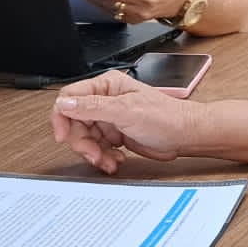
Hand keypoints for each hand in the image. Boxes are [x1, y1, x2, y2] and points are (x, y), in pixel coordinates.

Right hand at [51, 69, 196, 171]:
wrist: (185, 136)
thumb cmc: (166, 117)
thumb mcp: (126, 111)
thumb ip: (93, 107)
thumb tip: (65, 104)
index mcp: (106, 86)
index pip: (70, 97)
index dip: (62, 117)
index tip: (63, 136)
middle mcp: (105, 100)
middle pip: (75, 122)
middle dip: (82, 142)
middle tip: (94, 154)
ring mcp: (110, 118)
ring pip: (85, 138)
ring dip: (94, 153)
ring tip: (108, 160)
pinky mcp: (115, 134)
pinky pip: (97, 147)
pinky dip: (103, 156)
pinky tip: (116, 159)